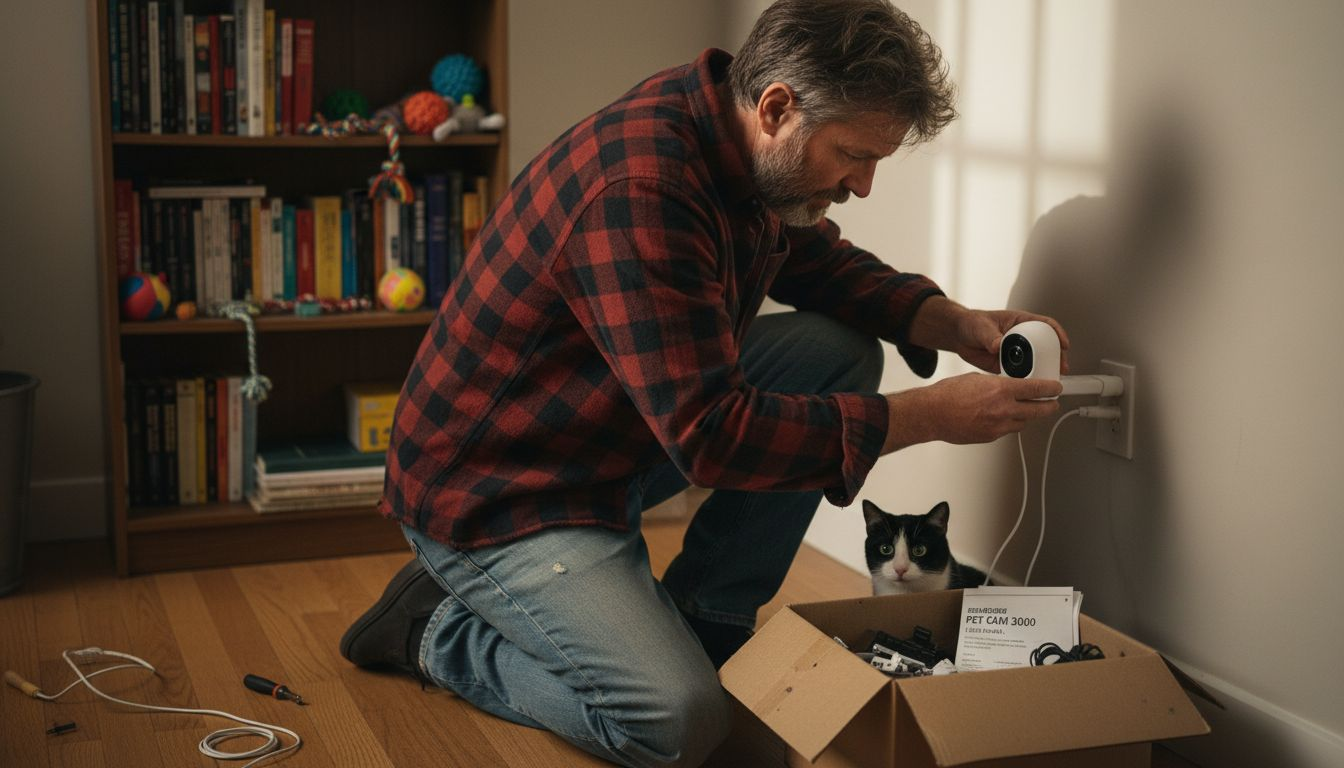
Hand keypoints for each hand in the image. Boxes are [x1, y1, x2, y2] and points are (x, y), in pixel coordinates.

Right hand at [882, 373, 1061, 451]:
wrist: (932, 414)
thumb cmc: (948, 395)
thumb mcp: (977, 379)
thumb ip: (997, 384)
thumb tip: (1008, 387)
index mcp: (1001, 390)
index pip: (1037, 390)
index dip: (1051, 389)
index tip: (1056, 388)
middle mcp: (1003, 409)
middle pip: (1038, 411)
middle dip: (1049, 406)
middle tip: (1053, 403)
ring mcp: (998, 426)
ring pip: (1024, 422)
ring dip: (1027, 416)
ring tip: (1027, 411)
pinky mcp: (990, 437)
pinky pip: (1007, 431)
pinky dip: (1009, 424)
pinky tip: (1002, 418)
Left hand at [911, 298, 1070, 373]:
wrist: (959, 337)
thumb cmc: (971, 324)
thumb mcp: (980, 326)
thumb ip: (989, 335)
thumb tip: (997, 344)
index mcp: (1020, 322)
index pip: (1045, 325)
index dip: (1057, 333)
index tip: (1064, 344)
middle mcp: (1021, 338)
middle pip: (1046, 346)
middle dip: (1056, 357)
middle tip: (1060, 367)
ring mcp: (1016, 352)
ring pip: (1036, 362)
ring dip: (1044, 371)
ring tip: (1049, 380)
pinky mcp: (1008, 365)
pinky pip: (1021, 373)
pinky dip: (1026, 380)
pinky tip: (1030, 386)